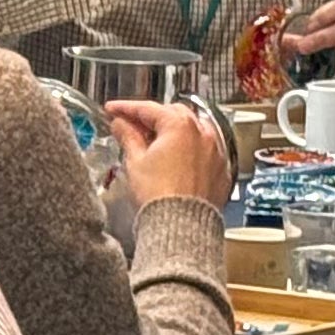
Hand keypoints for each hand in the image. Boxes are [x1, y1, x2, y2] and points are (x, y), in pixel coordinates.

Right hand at [107, 100, 234, 208]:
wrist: (182, 226)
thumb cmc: (160, 196)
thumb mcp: (135, 162)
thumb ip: (128, 137)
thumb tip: (121, 125)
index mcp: (179, 125)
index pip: (147, 108)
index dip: (126, 108)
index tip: (113, 110)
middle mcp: (202, 133)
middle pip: (173, 114)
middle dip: (152, 117)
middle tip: (132, 126)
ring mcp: (215, 150)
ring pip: (193, 130)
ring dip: (174, 132)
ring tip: (156, 143)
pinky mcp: (221, 168)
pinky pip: (205, 150)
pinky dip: (190, 149)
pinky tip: (177, 160)